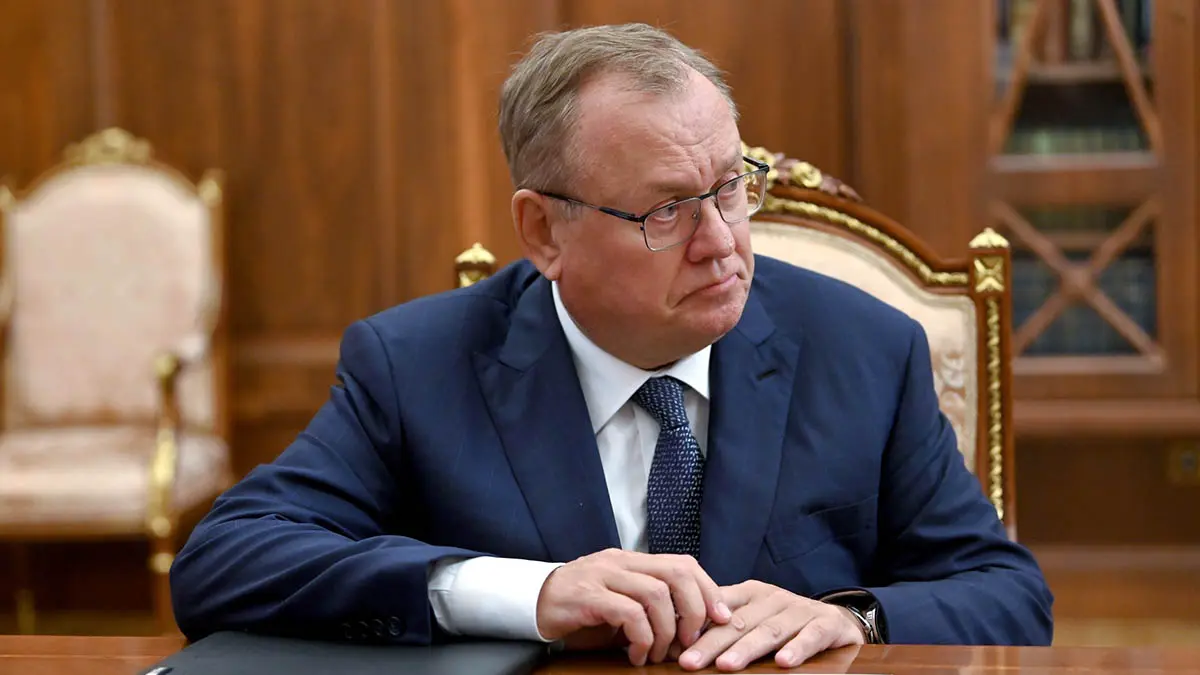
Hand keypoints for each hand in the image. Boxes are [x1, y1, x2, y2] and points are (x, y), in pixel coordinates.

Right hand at [535, 548, 733, 665]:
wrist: (531, 604)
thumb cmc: (581, 610)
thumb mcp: (620, 602)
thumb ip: (651, 607)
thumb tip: (693, 629)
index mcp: (633, 561)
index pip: (683, 563)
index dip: (708, 589)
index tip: (721, 617)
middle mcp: (620, 562)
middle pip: (676, 573)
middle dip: (694, 609)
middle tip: (693, 640)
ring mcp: (603, 575)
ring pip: (655, 595)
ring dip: (666, 631)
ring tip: (658, 654)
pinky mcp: (587, 596)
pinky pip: (628, 614)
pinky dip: (641, 638)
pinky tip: (636, 655)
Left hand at [677, 580, 864, 671]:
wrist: (836, 621)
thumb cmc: (786, 623)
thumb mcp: (754, 617)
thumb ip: (724, 624)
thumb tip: (681, 639)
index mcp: (751, 594)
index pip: (719, 609)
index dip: (696, 628)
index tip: (675, 647)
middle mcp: (774, 598)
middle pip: (739, 622)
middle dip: (712, 644)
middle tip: (690, 662)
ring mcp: (800, 610)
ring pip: (771, 630)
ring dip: (747, 649)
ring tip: (726, 665)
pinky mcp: (827, 624)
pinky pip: (812, 636)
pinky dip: (798, 648)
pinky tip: (783, 663)